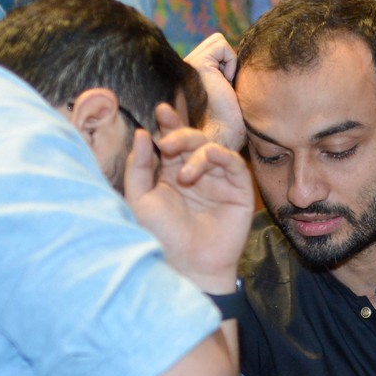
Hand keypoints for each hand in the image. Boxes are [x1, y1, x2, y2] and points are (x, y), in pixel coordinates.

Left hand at [124, 121, 252, 292]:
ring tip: (182, 174)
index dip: (168, 124)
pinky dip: (218, 156)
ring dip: (194, 152)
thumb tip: (141, 133)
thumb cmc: (161, 236)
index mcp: (170, 174)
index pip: (171, 141)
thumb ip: (137, 166)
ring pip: (210, 147)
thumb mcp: (139, 199)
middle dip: (179, 135)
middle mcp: (195, 174)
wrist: (188, 264)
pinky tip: (204, 162)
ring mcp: (217, 181)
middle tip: (166, 144)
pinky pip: (232, 162)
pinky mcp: (238, 190)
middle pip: (191, 139)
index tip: (161, 111)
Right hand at [185, 33, 244, 149]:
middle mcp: (182, 69)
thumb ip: (221, 74)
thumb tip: (233, 57)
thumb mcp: (225, 93)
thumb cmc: (229, 123)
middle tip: (227, 87)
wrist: (225, 137)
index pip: (212, 51)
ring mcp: (187, 65)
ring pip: (217, 41)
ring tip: (226, 86)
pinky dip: (232, 62)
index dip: (227, 66)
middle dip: (228, 62)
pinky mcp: (198, 64)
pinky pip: (221, 45)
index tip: (228, 91)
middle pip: (214, 43)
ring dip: (230, 63)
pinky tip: (226, 84)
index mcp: (186, 76)